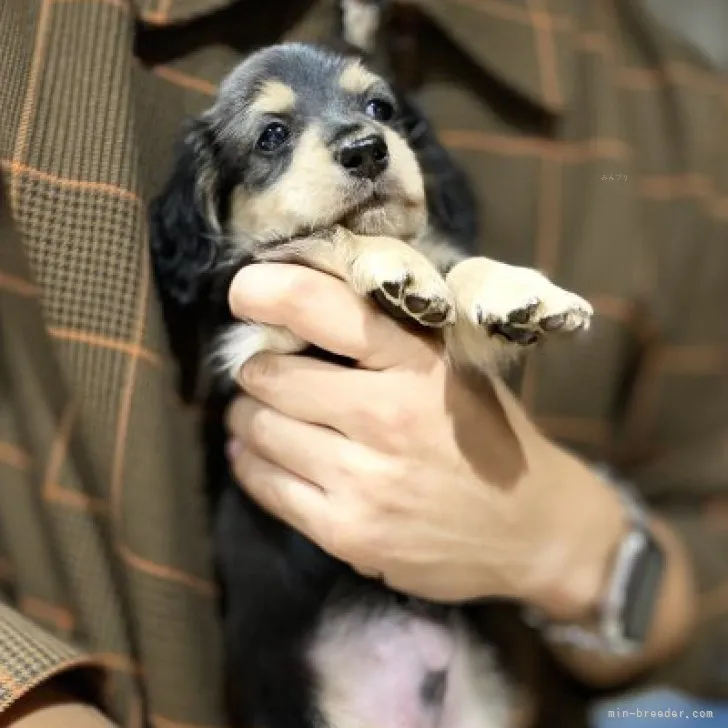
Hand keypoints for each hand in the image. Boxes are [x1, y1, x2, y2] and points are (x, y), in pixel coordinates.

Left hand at [224, 263, 625, 616]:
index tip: (244, 293)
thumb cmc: (486, 435)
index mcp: (419, 363)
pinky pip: (264, 484)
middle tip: (263, 370)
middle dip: (257, 369)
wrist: (533, 531)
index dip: (268, 292)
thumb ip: (387, 338)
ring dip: (248, 415)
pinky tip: (258, 451)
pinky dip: (249, 460)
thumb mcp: (452, 370)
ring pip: (259, 429)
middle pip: (272, 375)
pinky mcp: (348, 532)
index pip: (322, 308)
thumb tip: (293, 312)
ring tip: (262, 412)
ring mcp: (366, 481)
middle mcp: (388, 417)